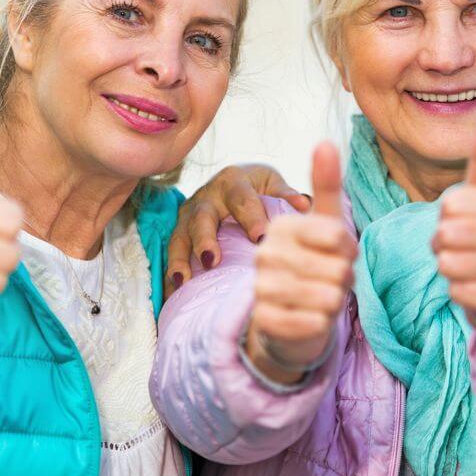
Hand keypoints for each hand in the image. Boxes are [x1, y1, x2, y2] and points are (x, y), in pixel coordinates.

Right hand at [166, 163, 309, 294]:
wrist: (233, 186)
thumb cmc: (259, 188)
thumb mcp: (272, 185)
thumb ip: (286, 195)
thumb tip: (304, 205)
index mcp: (233, 182)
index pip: (242, 199)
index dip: (251, 218)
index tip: (261, 239)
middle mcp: (206, 197)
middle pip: (202, 217)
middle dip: (205, 239)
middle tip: (212, 261)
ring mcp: (188, 216)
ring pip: (180, 237)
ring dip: (179, 259)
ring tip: (183, 280)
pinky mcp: (180, 235)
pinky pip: (172, 256)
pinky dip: (171, 274)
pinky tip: (174, 293)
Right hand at [246, 143, 355, 383]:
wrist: (292, 317)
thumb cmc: (315, 264)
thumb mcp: (327, 224)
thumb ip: (326, 184)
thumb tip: (325, 142)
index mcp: (282, 226)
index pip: (337, 235)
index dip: (348, 250)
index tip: (337, 254)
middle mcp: (265, 254)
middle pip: (337, 269)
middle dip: (344, 279)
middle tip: (331, 280)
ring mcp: (261, 288)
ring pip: (327, 297)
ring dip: (335, 302)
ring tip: (323, 298)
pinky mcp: (264, 321)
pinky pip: (313, 323)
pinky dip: (323, 323)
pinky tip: (315, 319)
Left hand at [434, 116, 475, 362]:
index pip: (451, 203)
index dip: (443, 216)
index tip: (461, 221)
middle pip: (448, 233)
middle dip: (441, 244)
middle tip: (460, 248)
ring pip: (451, 263)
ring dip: (448, 268)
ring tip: (466, 267)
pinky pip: (459, 292)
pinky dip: (458, 292)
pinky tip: (475, 289)